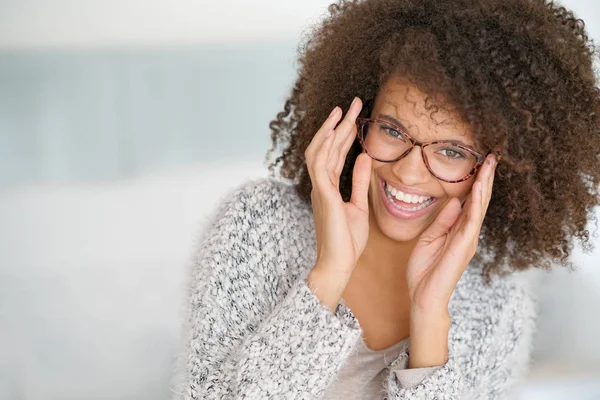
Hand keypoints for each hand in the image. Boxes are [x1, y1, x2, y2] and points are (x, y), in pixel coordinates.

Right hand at [304, 97, 371, 278]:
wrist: (339, 263)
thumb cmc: (347, 240)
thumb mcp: (359, 205)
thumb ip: (359, 180)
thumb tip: (365, 157)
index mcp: (329, 188)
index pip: (334, 154)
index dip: (343, 134)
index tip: (353, 116)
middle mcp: (322, 185)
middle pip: (326, 147)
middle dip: (338, 124)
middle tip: (352, 103)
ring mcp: (320, 189)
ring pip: (320, 151)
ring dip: (331, 129)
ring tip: (343, 110)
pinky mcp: (324, 196)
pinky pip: (321, 165)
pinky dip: (326, 146)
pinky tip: (336, 132)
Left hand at [406, 153, 497, 314]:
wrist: (423, 296)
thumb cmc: (425, 271)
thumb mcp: (429, 238)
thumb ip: (443, 220)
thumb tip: (454, 200)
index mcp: (458, 231)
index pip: (470, 202)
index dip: (476, 182)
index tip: (481, 163)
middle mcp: (467, 234)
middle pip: (479, 201)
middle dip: (486, 178)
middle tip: (493, 156)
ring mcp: (467, 240)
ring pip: (479, 207)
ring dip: (485, 185)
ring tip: (490, 165)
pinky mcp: (463, 247)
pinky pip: (471, 221)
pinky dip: (476, 204)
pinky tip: (479, 189)